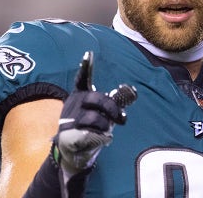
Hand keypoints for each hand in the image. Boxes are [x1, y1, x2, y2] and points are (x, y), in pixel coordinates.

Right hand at [54, 51, 136, 174]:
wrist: (73, 149)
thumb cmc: (91, 126)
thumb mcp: (103, 112)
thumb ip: (115, 101)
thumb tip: (132, 91)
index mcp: (81, 94)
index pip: (82, 78)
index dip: (86, 67)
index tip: (89, 53)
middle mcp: (74, 103)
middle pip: (97, 99)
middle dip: (112, 108)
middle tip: (120, 118)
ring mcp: (70, 119)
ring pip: (96, 119)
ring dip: (106, 126)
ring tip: (104, 130)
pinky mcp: (70, 134)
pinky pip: (94, 134)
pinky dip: (103, 138)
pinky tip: (100, 139)